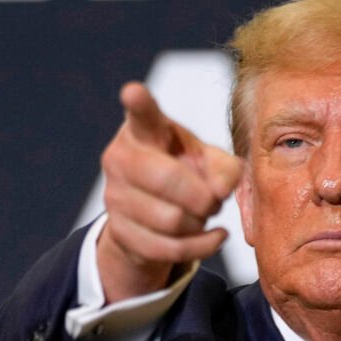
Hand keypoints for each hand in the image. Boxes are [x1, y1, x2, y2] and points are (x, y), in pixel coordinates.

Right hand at [97, 81, 241, 301]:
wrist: (152, 211)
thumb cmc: (185, 171)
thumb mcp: (209, 161)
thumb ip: (225, 168)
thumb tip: (220, 190)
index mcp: (144, 131)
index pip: (141, 115)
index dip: (138, 103)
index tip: (134, 92)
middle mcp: (121, 158)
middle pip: (167, 180)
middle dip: (202, 197)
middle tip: (213, 201)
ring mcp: (114, 196)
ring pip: (171, 220)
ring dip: (200, 223)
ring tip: (205, 215)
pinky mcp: (119, 232)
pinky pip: (168, 249)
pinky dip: (202, 246)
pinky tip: (215, 236)